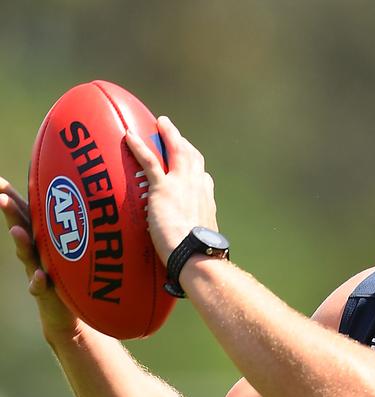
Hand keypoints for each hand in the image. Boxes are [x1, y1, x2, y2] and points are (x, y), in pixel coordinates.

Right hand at [0, 177, 83, 341]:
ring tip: (17, 231)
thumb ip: (73, 226)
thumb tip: (92, 195)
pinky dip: (38, 281)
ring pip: (27, 255)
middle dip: (11, 214)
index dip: (11, 198)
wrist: (66, 313)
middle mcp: (36, 252)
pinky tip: (41, 276)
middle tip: (0, 198)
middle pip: (21, 229)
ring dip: (21, 243)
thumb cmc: (71, 272)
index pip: (25, 214)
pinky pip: (39, 287)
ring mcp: (37, 270)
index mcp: (42, 238)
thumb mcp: (71, 247)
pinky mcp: (45, 292)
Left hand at [125, 116, 217, 262]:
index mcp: (206, 200)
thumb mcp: (201, 242)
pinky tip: (129, 135)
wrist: (195, 253)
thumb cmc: (198, 255)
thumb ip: (193, 236)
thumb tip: (188, 249)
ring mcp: (181, 184)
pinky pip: (150, 161)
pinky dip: (139, 146)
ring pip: (176, 151)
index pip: (203, 178)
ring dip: (168, 134)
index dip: (196, 169)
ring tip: (160, 123)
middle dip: (183, 143)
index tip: (192, 167)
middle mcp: (197, 186)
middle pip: (192, 157)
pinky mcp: (163, 188)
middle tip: (172, 133)